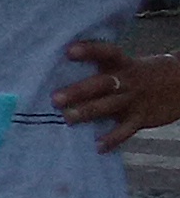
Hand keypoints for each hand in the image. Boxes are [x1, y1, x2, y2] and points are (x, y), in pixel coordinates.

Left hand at [55, 38, 179, 152]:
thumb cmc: (140, 74)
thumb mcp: (126, 65)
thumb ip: (102, 69)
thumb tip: (58, 73)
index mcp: (122, 64)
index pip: (106, 53)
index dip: (89, 51)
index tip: (69, 51)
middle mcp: (127, 80)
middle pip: (102, 83)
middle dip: (79, 91)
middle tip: (56, 98)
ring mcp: (134, 99)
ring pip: (110, 106)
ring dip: (89, 112)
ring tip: (68, 119)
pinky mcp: (141, 117)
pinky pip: (126, 129)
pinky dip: (113, 138)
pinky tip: (98, 146)